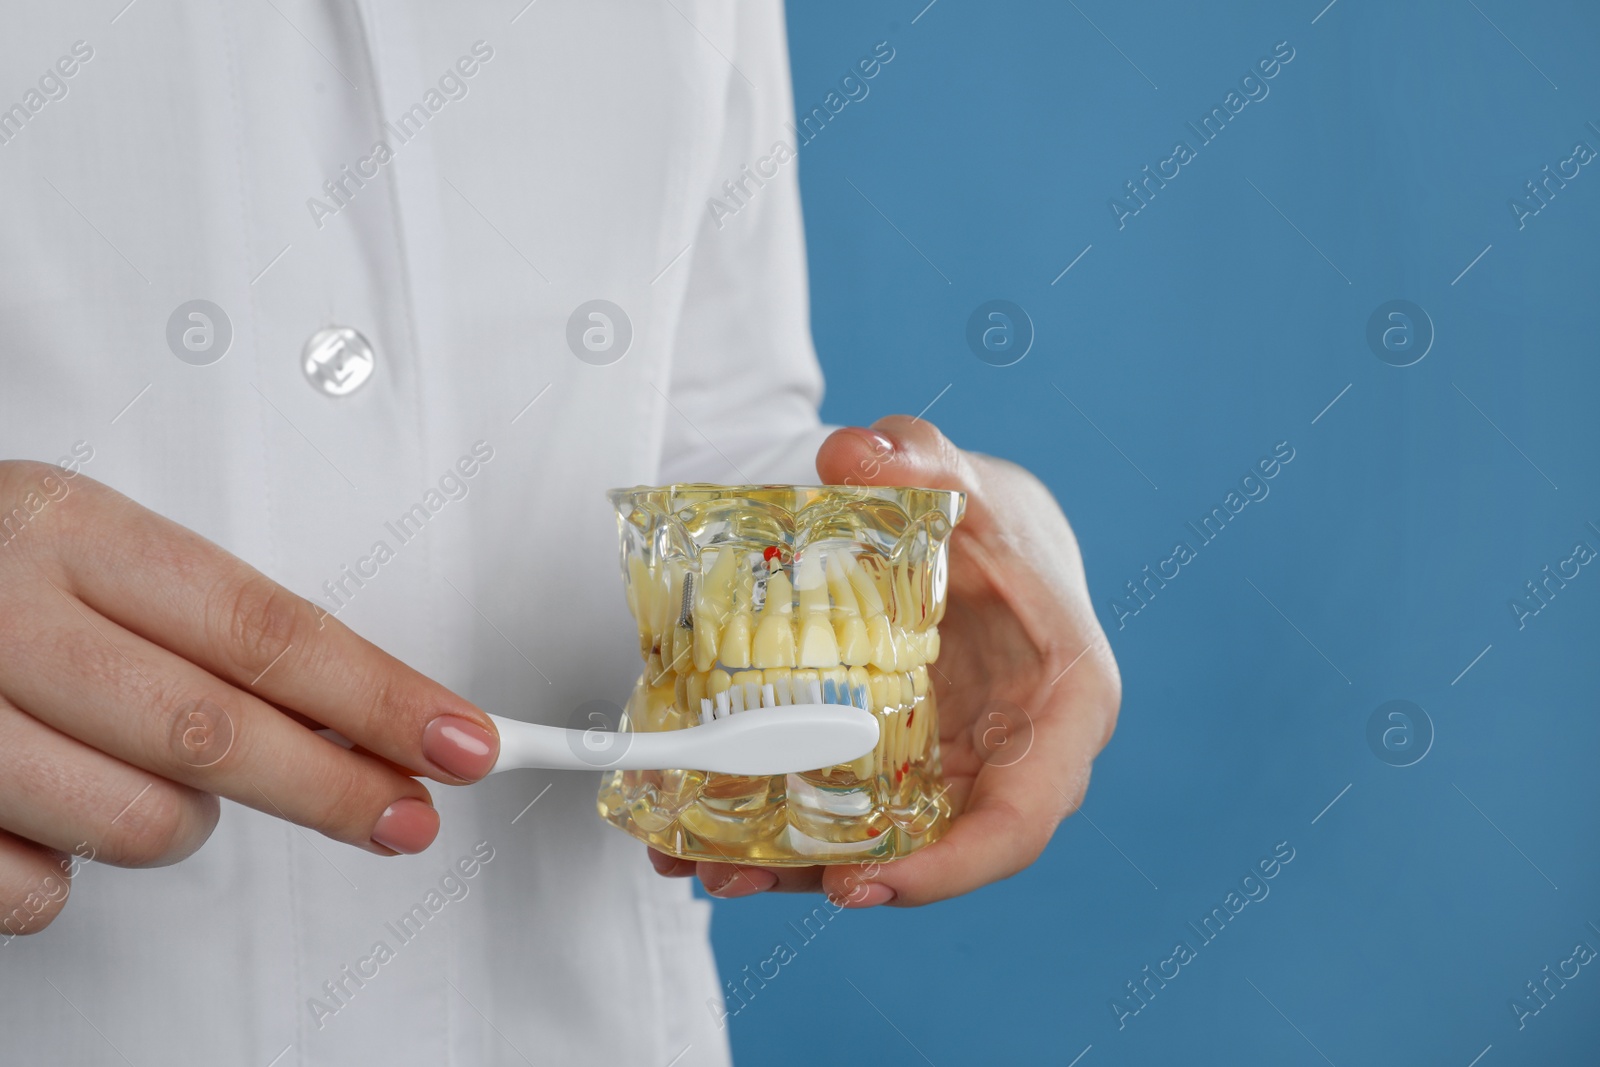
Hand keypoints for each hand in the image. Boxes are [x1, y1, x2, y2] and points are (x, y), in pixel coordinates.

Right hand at [0, 461, 499, 935]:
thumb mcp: (80, 550)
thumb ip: (196, 626)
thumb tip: (348, 716)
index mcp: (66, 528)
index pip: (267, 627)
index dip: (380, 695)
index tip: (462, 740)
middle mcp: (0, 615)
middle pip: (218, 733)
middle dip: (336, 789)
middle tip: (407, 816)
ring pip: (138, 822)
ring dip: (177, 819)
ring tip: (140, 770)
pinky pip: (38, 889)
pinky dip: (64, 868)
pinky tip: (43, 805)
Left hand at [648, 415, 1120, 905]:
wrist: (990, 537)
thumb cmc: (999, 521)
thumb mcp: (969, 481)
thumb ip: (921, 460)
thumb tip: (851, 454)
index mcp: (1065, 705)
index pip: (1023, 818)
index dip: (949, 868)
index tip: (857, 885)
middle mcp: (1017, 757)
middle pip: (935, 849)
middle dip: (834, 876)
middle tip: (735, 874)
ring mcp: (957, 769)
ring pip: (882, 843)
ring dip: (791, 865)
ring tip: (698, 861)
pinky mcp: (907, 767)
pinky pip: (852, 811)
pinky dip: (783, 824)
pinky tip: (701, 824)